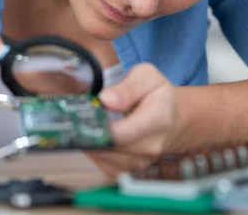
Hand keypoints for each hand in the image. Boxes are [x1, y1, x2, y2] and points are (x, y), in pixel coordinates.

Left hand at [86, 63, 180, 177]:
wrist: (172, 120)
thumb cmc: (156, 94)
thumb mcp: (146, 76)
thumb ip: (128, 87)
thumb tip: (106, 100)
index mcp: (158, 119)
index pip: (122, 132)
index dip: (98, 126)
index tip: (82, 114)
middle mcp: (151, 146)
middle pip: (109, 147)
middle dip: (89, 132)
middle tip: (75, 117)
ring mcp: (140, 162)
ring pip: (102, 157)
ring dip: (89, 142)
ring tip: (84, 124)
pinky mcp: (129, 170)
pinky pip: (102, 165)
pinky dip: (94, 150)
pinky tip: (93, 136)